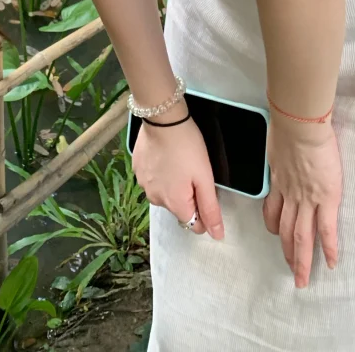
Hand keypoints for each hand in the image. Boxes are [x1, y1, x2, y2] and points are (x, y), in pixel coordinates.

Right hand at [131, 107, 224, 240]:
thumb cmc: (187, 146)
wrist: (162, 117)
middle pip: (179, 209)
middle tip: (193, 172)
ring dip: (173, 185)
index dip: (204, 211)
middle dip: (188, 196)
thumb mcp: (205, 177)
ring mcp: (143, 184)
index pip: (194, 225)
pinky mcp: (137, 169)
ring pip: (164, 194)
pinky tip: (165, 157)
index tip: (205, 189)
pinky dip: (160, 173)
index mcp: (175, 204)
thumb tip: (217, 236)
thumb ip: (211, 209)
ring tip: (178, 162)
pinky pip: (152, 179)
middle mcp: (155, 199)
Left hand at [263, 117, 340, 287]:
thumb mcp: (276, 142)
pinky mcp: (326, 198)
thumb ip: (280, 153)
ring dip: (302, 260)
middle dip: (288, 253)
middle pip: (286, 231)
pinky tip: (331, 262)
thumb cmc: (289, 125)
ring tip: (303, 277)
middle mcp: (290, 195)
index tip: (275, 236)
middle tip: (291, 271)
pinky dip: (328, 248)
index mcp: (278, 181)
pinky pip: (326, 230)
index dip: (274, 226)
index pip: (273, 211)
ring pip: (302, 237)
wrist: (300, 124)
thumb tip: (280, 147)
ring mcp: (307, 199)